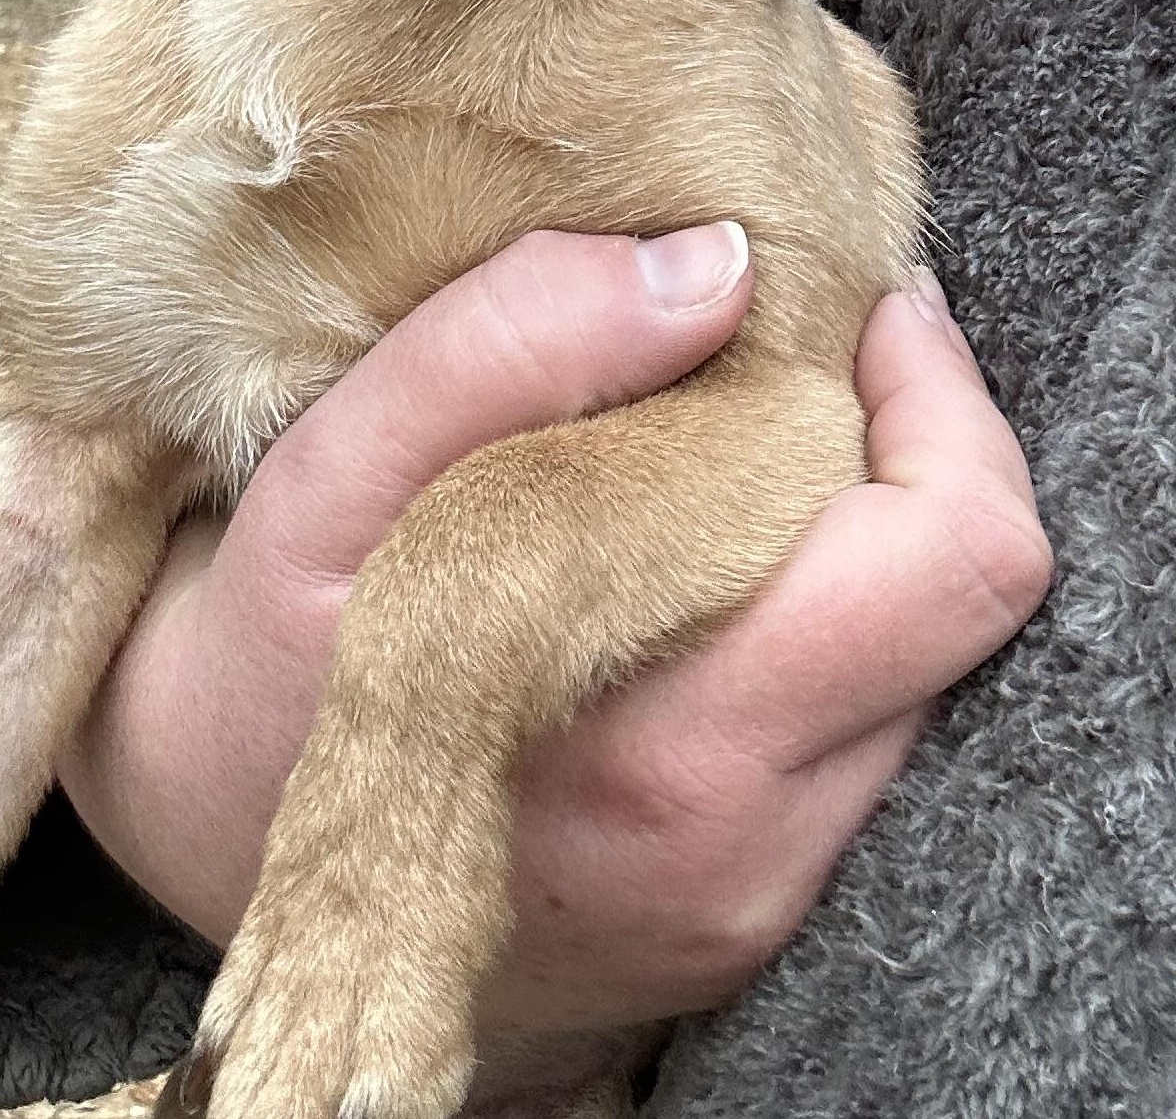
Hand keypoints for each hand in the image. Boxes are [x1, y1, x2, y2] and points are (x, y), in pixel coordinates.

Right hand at [57, 227, 1048, 1036]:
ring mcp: (755, 891)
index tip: (863, 306)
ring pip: (920, 663)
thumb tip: (714, 266)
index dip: (942, 401)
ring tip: (735, 450)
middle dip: (916, 448)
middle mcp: (749, 841)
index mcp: (677, 739)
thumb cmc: (260, 674)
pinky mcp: (746, 910)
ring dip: (861, 534)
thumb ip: (507, 352)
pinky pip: (859, 726)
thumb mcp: (328, 486)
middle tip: (812, 353)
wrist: (206, 882)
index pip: (955, 561)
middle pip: (969, 606)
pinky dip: (819, 615)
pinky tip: (705, 560)